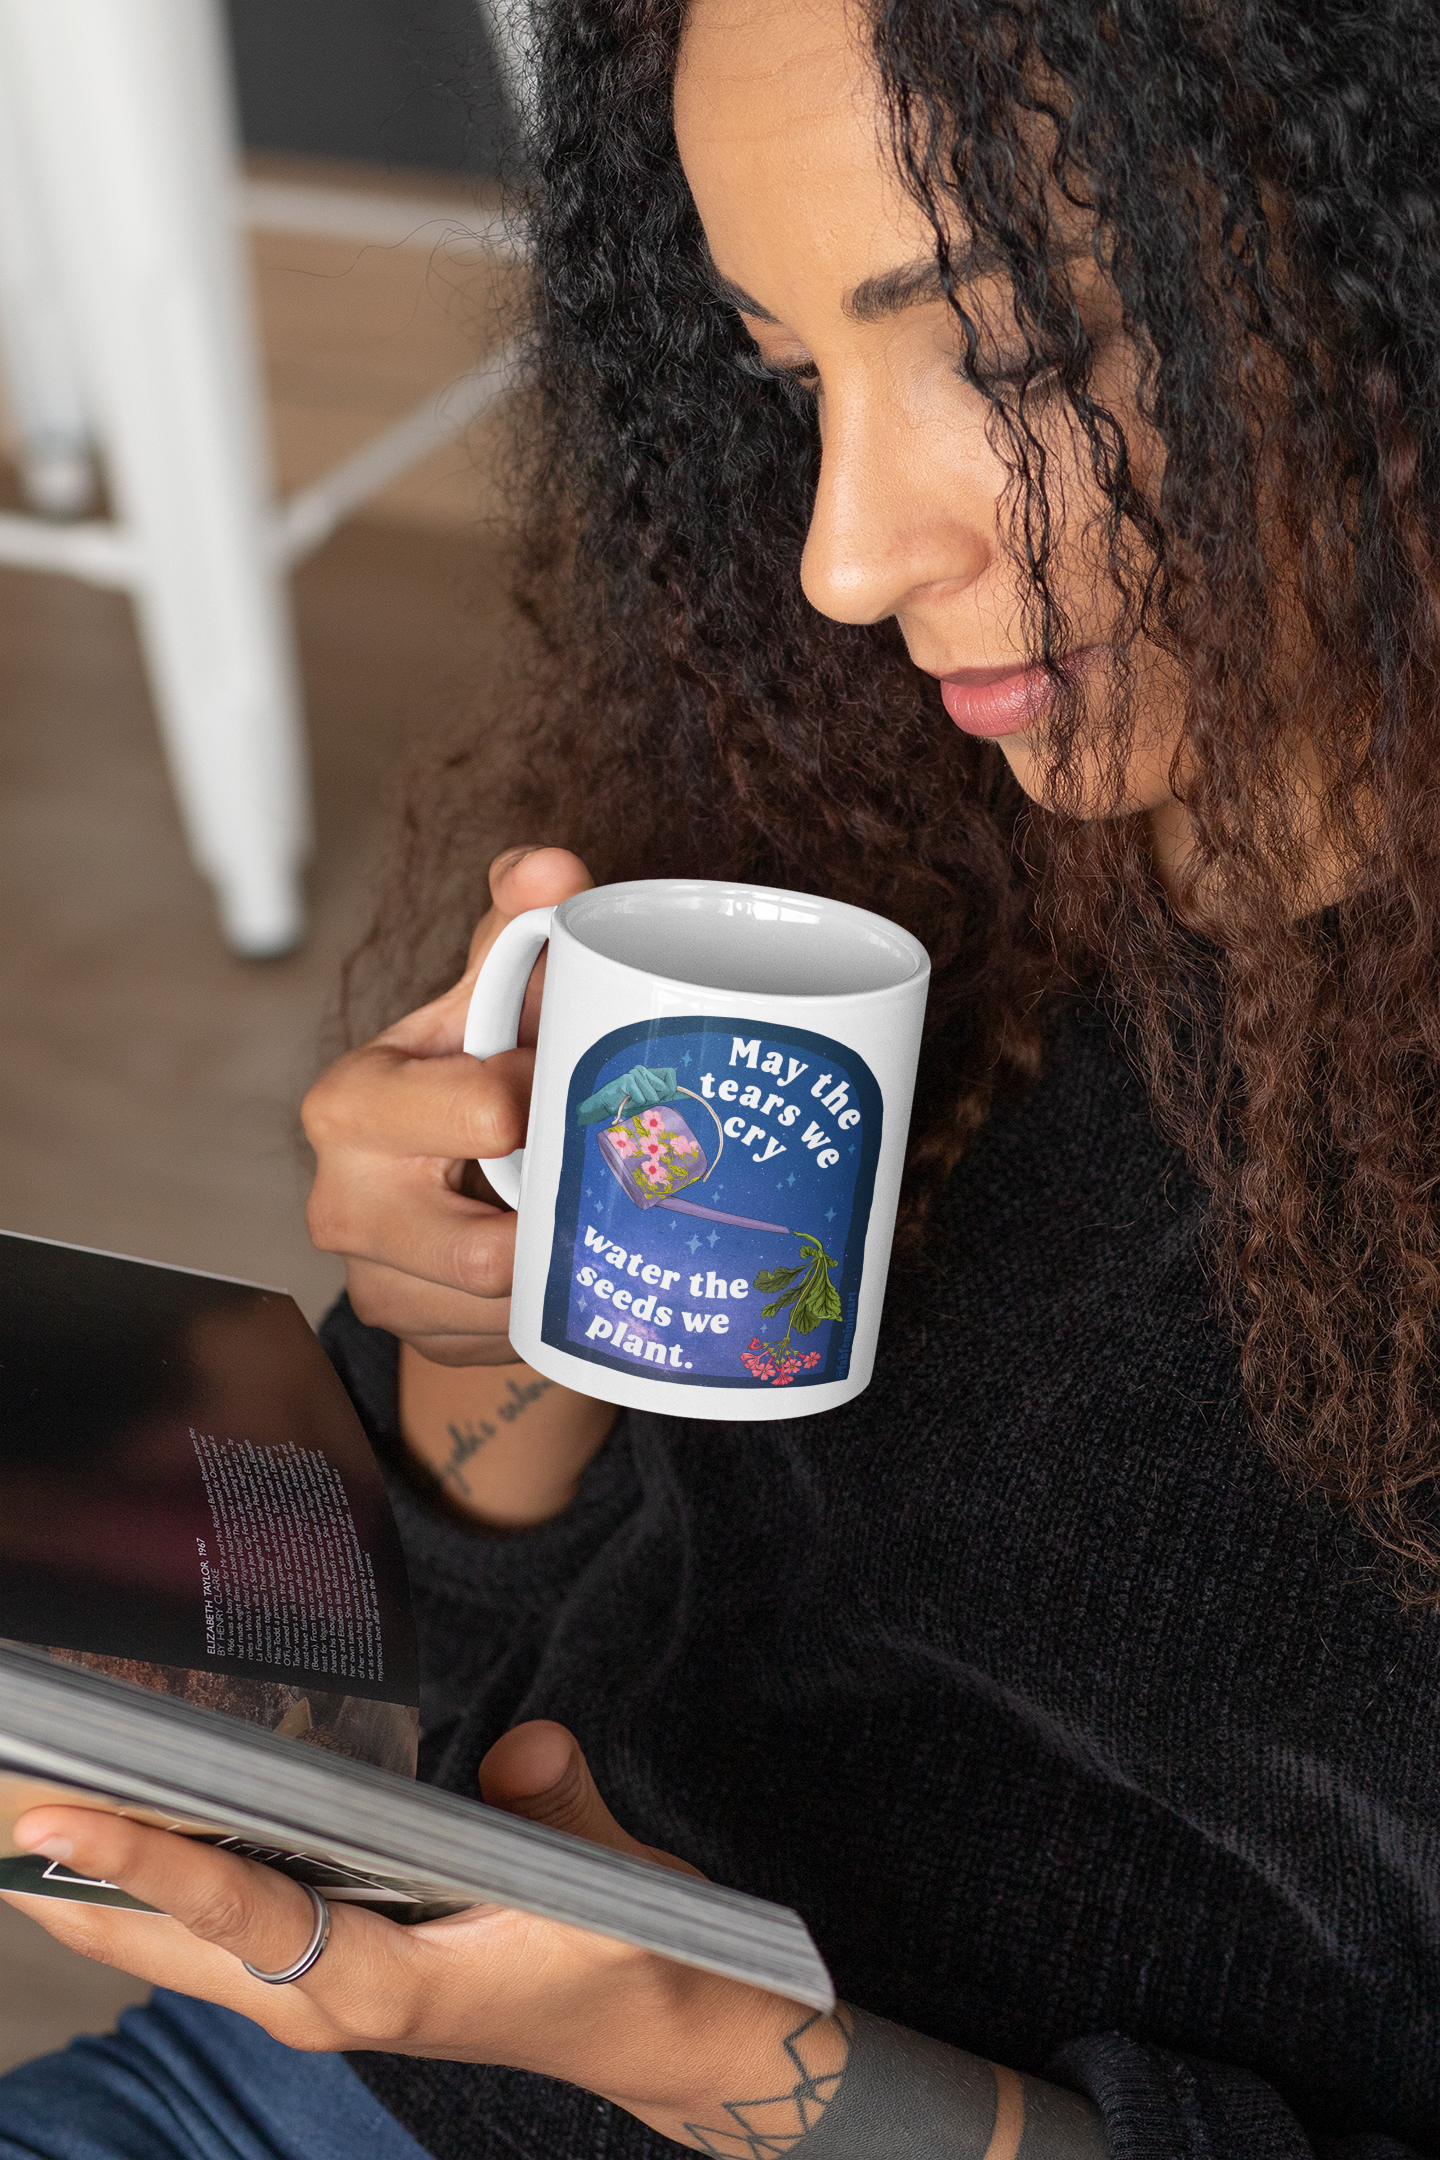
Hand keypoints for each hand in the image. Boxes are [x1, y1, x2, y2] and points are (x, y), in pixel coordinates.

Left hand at [1, 1723, 812, 2148]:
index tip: (51, 1816)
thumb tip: (523, 1749)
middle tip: (1, 1783)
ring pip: (167, 1939)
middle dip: (68, 1870)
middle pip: (160, 1935)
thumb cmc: (626, 1958)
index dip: (143, 1860)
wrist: (648, 2029)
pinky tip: (114, 1828)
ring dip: (88, 1879)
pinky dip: (145, 1879)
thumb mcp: (609, 1885)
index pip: (239, 1912)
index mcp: (382, 1985)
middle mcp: (324, 1997)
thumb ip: (556, 1807)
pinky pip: (205, 1927)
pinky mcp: (323, 1971)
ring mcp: (314, 1991)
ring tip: (18, 1799)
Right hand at [303, 847, 593, 1367]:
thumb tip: (551, 869)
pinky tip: (562, 1260)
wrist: (452, 1175)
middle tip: (591, 1168)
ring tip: (579, 1212)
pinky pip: (515, 1338)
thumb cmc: (477, 1066)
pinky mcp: (417, 1337)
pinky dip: (554, 1304)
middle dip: (557, 1209)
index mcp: (352, 1102)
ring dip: (563, 1263)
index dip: (550, 1101)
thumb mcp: (493, 999)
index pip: (483, 1111)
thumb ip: (518, 932)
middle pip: (487, 1245)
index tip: (567, 1085)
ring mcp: (375, 1283)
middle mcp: (342, 1201)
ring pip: (513, 1301)